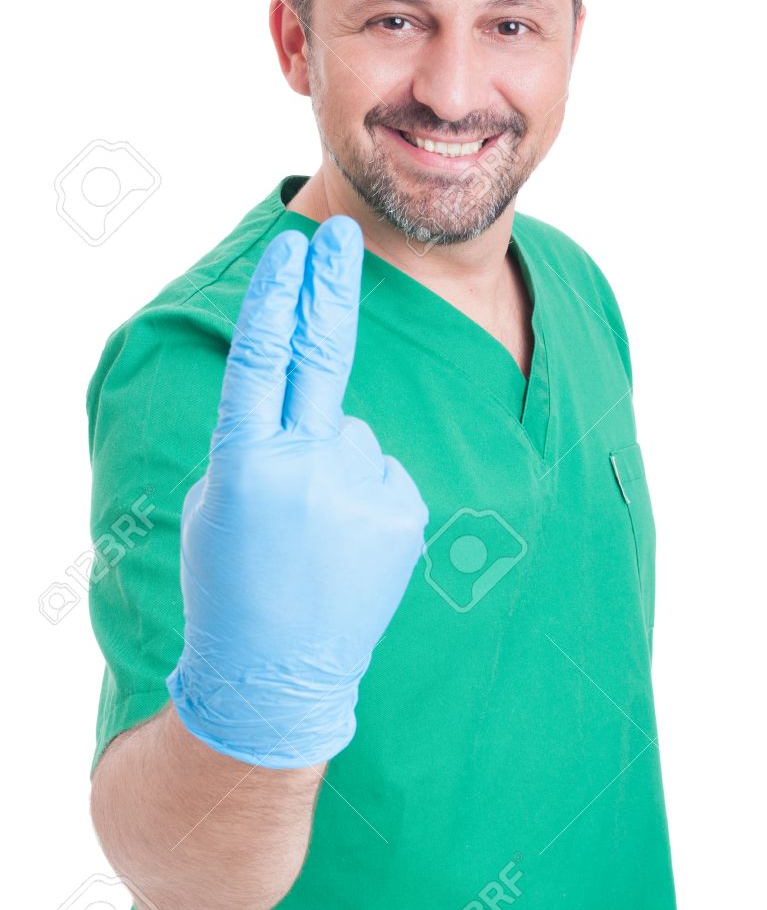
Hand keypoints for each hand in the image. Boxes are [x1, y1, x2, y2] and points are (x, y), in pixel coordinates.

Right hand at [166, 215, 429, 768]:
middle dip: (328, 287)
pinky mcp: (406, 511)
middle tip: (337, 233)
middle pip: (322, 355)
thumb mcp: (218, 503)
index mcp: (247, 461)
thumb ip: (261, 442)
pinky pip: (382, 472)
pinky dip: (365, 493)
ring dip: (335, 464)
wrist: (278, 676)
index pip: (262, 357)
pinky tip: (346, 545)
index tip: (291, 248)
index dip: (275, 297)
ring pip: (352, 435)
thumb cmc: (233, 583)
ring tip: (315, 534)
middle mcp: (308, 466)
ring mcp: (363, 488)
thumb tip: (317, 404)